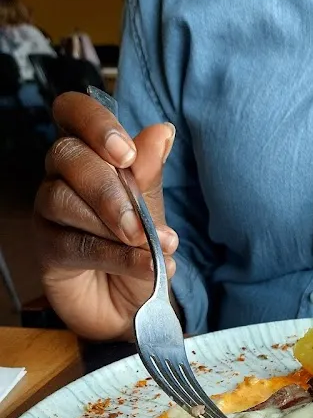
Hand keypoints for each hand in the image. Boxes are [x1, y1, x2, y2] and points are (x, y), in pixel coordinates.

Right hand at [34, 92, 178, 340]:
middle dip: (108, 188)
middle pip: (67, 156)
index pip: (73, 112)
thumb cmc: (137, 249)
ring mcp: (49, 212)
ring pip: (62, 199)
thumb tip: (162, 131)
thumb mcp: (152, 210)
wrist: (133, 305)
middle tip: (139, 221)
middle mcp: (62, 175)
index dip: (95, 123)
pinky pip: (71, 243)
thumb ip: (149, 174)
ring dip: (110, 223)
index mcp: (90, 152)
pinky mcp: (45, 249)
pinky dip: (114, 256)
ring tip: (146, 245)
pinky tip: (146, 265)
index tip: (126, 153)